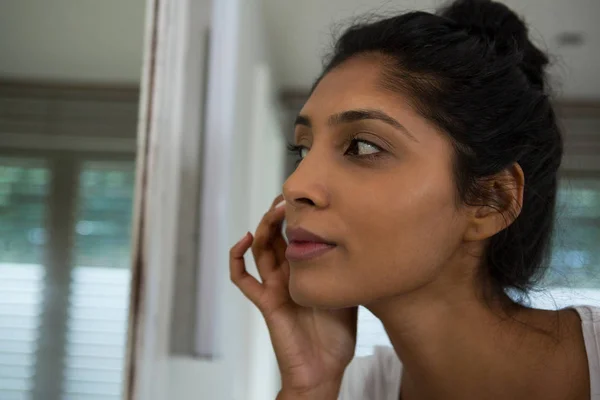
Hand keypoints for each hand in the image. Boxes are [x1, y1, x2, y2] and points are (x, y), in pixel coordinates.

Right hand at [230, 195, 357, 396]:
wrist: (325, 369)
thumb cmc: (337, 335)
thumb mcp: (349, 292)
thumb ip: (345, 268)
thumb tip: (358, 240)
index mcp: (305, 270)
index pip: (295, 235)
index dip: (296, 216)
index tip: (307, 198)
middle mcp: (286, 274)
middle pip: (275, 235)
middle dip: (278, 214)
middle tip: (288, 198)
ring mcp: (274, 286)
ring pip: (259, 249)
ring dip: (263, 227)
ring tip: (274, 210)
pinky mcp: (266, 302)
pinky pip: (242, 279)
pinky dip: (236, 259)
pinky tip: (244, 239)